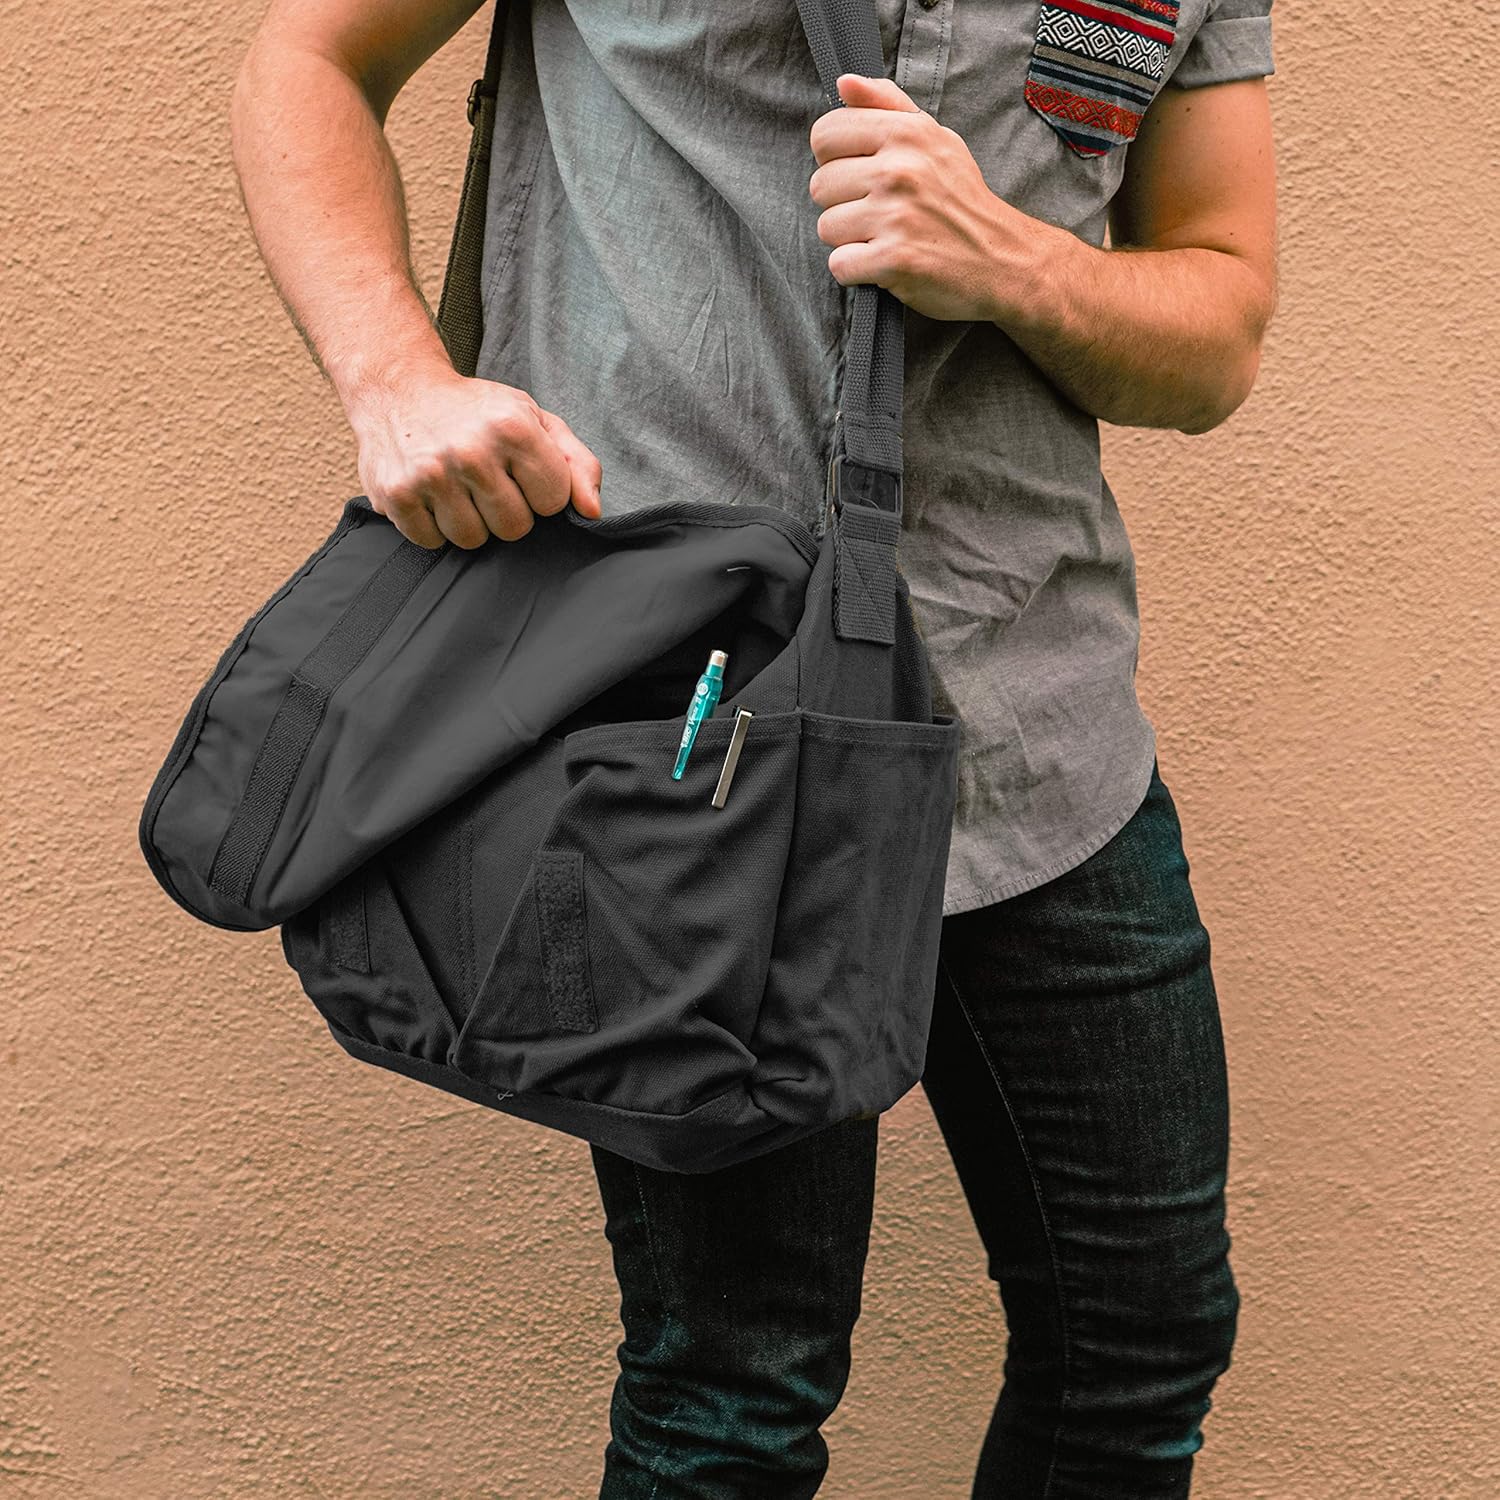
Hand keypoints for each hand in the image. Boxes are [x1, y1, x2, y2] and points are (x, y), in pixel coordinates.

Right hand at [347, 356, 603, 549]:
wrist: (398, 387)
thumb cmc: (476, 411)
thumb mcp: (533, 420)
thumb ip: (575, 463)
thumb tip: (592, 511)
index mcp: (513, 427)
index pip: (553, 502)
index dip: (540, 493)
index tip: (520, 474)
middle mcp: (471, 450)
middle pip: (514, 528)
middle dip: (505, 511)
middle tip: (486, 482)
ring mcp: (430, 474)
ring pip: (473, 540)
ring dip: (469, 521)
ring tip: (457, 488)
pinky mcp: (396, 494)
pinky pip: (431, 541)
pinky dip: (433, 526)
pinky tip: (430, 495)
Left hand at [808, 73, 1032, 323]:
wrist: (1001, 258)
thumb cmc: (960, 199)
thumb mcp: (934, 138)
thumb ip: (886, 105)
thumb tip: (844, 82)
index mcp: (905, 134)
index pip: (825, 135)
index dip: (834, 159)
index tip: (859, 174)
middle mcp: (898, 170)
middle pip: (821, 186)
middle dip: (843, 204)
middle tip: (879, 213)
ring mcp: (895, 216)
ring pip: (827, 227)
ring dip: (850, 240)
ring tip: (885, 237)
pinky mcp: (893, 259)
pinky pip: (839, 265)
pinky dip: (857, 272)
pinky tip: (884, 264)